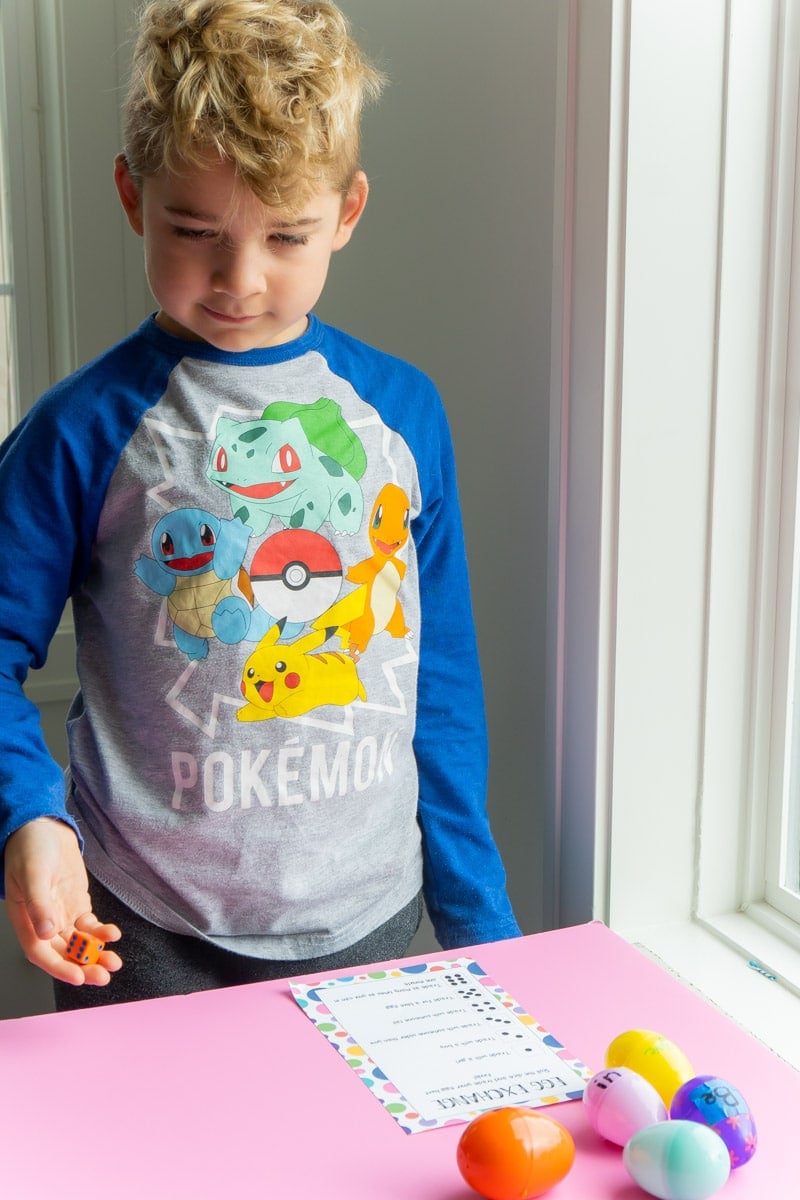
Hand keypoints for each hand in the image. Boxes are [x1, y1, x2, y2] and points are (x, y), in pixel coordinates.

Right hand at [4, 818, 121, 985]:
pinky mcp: (76, 905)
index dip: (58, 968)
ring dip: (95, 955)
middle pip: (63, 954)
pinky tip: (112, 934)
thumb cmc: (29, 848)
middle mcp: (43, 923)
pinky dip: (100, 934)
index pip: (41, 954)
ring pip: (79, 944)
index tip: (78, 977)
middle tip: (103, 976)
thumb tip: (47, 933)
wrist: (42, 827)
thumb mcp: (33, 874)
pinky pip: (89, 927)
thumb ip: (39, 904)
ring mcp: (61, 915)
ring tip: (114, 963)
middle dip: (83, 967)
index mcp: (26, 920)